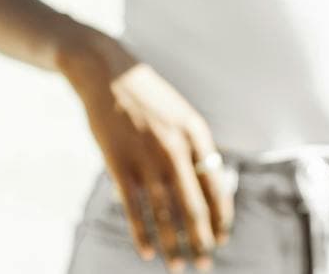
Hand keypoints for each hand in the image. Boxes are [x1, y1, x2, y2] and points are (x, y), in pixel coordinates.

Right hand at [65, 36, 231, 270]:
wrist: (107, 73)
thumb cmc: (146, 96)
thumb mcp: (180, 114)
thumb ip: (193, 146)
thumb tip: (208, 182)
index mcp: (196, 134)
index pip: (216, 186)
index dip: (220, 217)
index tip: (221, 238)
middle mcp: (176, 149)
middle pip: (193, 206)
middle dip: (201, 240)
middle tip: (205, 264)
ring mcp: (147, 158)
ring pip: (165, 214)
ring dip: (173, 245)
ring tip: (177, 267)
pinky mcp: (119, 165)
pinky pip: (134, 209)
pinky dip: (142, 234)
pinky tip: (148, 252)